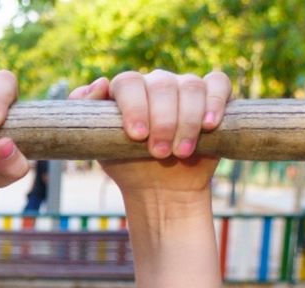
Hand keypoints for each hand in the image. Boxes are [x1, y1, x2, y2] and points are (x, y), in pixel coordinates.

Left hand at [70, 70, 230, 194]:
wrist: (161, 189)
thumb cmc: (127, 164)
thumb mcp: (99, 144)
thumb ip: (85, 113)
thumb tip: (100, 84)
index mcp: (128, 90)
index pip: (129, 82)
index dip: (134, 107)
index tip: (137, 136)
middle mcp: (157, 83)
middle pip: (162, 85)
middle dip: (162, 121)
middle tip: (158, 153)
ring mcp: (185, 87)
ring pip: (190, 87)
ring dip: (187, 121)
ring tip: (181, 152)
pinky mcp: (213, 96)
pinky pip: (219, 84)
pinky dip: (215, 101)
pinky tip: (209, 125)